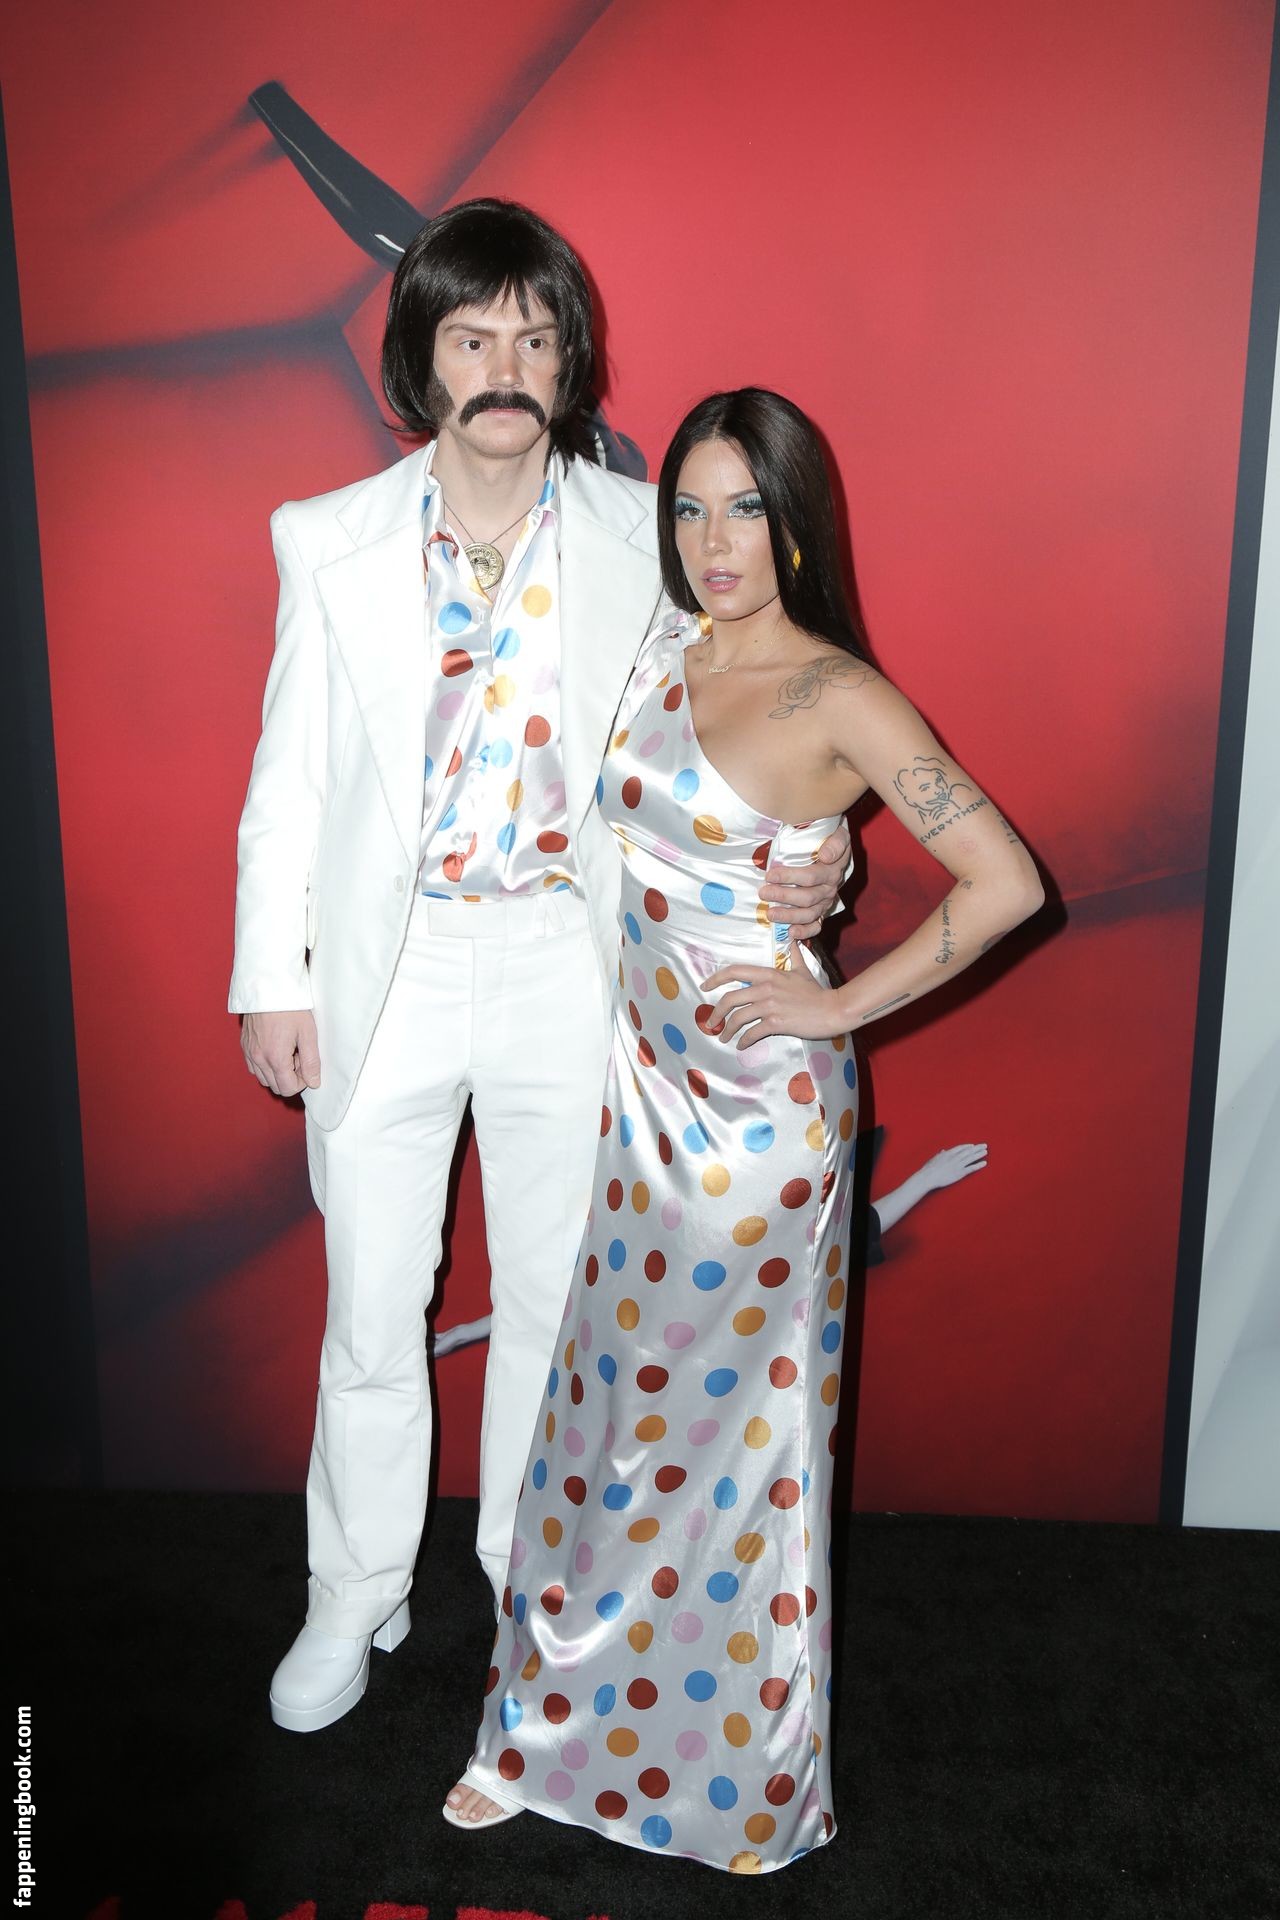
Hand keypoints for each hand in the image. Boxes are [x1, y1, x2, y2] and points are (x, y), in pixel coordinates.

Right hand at [241, 1010, 320, 1096]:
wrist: (268, 986)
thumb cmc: (290, 1007)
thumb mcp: (307, 1033)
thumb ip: (311, 1061)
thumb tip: (314, 1082)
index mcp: (275, 1058)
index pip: (287, 1089)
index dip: (301, 1081)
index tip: (306, 1064)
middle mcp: (258, 1059)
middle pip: (275, 1086)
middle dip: (290, 1077)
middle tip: (298, 1055)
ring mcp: (249, 1052)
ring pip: (264, 1078)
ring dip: (277, 1071)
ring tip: (288, 1050)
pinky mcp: (244, 1045)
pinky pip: (254, 1067)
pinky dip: (266, 1064)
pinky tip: (276, 1047)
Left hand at [700, 961, 845, 1047]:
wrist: (832, 1009)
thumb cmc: (816, 991)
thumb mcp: (803, 969)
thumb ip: (794, 954)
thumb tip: (793, 938)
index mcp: (769, 974)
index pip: (735, 972)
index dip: (716, 978)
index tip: (705, 986)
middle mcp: (766, 988)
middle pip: (730, 999)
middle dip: (716, 1012)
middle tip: (711, 1021)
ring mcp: (770, 1006)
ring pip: (738, 1018)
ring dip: (727, 1030)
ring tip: (723, 1037)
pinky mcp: (776, 1023)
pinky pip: (752, 1033)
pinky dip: (744, 1041)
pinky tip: (741, 1045)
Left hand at [758, 821, 849, 939]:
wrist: (835, 847)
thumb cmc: (830, 839)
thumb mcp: (838, 834)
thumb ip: (836, 843)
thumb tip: (826, 856)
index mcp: (832, 870)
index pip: (811, 876)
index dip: (790, 877)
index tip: (770, 874)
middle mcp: (830, 888)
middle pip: (807, 897)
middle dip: (783, 896)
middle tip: (763, 893)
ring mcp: (825, 901)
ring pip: (809, 914)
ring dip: (789, 916)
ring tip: (770, 914)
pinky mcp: (822, 911)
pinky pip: (816, 926)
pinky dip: (805, 932)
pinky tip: (791, 933)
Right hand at [921, 1144, 986, 1187]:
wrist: (928, 1176)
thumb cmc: (929, 1168)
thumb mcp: (934, 1159)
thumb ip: (940, 1155)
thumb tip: (942, 1151)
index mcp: (948, 1153)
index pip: (961, 1148)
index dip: (967, 1146)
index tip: (973, 1145)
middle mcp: (955, 1157)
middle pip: (968, 1151)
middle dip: (977, 1148)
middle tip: (984, 1145)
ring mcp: (958, 1165)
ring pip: (971, 1158)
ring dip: (979, 1154)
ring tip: (985, 1152)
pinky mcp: (960, 1173)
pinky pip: (971, 1168)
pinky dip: (978, 1165)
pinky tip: (984, 1163)